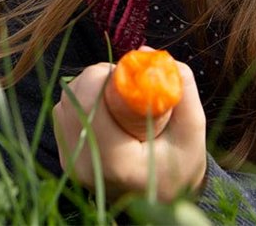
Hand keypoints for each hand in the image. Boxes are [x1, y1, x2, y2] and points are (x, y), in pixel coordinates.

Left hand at [52, 49, 206, 201]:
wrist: (161, 202)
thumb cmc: (179, 168)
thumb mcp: (192, 132)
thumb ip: (181, 90)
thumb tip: (146, 53)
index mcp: (113, 162)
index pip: (88, 102)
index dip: (103, 74)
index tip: (128, 73)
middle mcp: (83, 165)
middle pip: (74, 99)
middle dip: (97, 78)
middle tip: (124, 81)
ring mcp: (70, 164)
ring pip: (65, 104)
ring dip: (88, 89)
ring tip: (117, 97)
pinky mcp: (65, 159)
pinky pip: (63, 115)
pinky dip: (82, 102)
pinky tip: (105, 109)